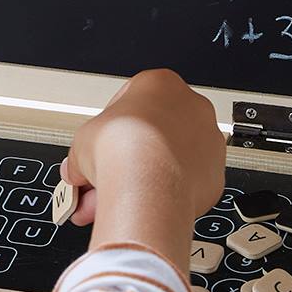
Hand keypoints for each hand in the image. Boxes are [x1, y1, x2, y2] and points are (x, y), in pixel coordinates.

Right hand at [60, 70, 224, 265]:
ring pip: (167, 163)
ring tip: (111, 202)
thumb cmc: (121, 150)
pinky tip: (139, 207)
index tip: (97, 152)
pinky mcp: (214, 174)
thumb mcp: (82, 142)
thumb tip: (78, 169)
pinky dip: (163, 196)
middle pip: (151, 137)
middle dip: (123, 163)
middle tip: (100, 182)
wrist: (148, 181)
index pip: (128, 107)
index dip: (106, 134)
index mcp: (160, 84)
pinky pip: (182, 185)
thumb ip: (83, 153)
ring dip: (141, 181)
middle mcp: (191, 107)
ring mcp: (207, 141)